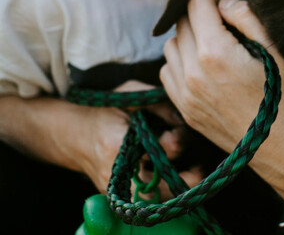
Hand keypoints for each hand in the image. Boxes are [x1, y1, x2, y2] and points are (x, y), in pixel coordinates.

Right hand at [77, 81, 202, 198]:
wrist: (74, 135)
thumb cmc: (106, 110)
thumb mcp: (130, 95)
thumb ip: (158, 104)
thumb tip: (184, 118)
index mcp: (116, 143)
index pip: (151, 150)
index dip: (171, 144)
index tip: (178, 134)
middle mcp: (115, 171)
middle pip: (153, 188)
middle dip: (180, 179)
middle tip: (199, 169)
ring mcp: (115, 187)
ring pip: (152, 199)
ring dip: (176, 188)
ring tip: (196, 173)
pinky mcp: (119, 195)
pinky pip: (146, 199)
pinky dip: (165, 191)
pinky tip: (181, 177)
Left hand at [160, 0, 283, 205]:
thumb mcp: (278, 51)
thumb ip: (248, 19)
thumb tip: (225, 2)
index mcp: (215, 53)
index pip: (196, 3)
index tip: (230, 7)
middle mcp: (192, 73)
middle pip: (181, 23)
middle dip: (201, 16)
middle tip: (227, 25)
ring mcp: (186, 95)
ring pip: (170, 47)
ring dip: (189, 39)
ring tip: (216, 46)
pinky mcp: (186, 112)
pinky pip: (169, 73)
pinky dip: (181, 63)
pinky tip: (205, 68)